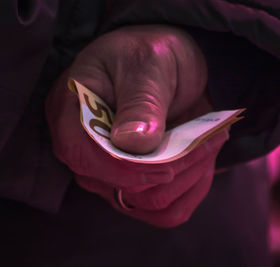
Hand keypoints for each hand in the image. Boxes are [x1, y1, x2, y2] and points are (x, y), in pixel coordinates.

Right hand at [46, 25, 228, 226]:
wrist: (165, 65)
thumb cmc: (149, 53)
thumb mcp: (149, 62)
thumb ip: (140, 100)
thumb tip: (131, 144)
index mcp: (71, 110)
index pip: (81, 155)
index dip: (123, 167)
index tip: (169, 162)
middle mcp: (84, 148)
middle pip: (116, 187)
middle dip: (170, 170)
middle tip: (206, 138)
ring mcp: (108, 170)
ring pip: (146, 204)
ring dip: (187, 179)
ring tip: (208, 142)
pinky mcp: (134, 182)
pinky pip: (163, 210)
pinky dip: (191, 191)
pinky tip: (203, 161)